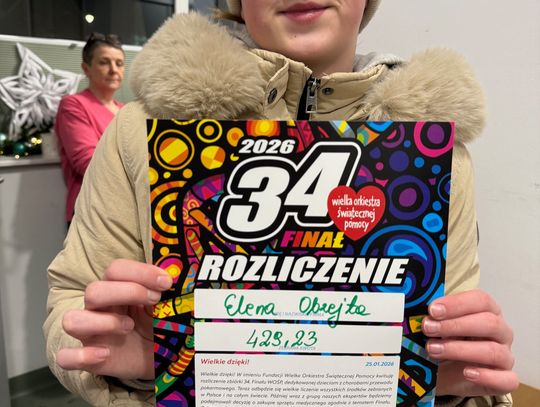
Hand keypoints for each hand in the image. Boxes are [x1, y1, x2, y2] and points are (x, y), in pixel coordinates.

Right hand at [56, 259, 172, 379]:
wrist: (166, 357)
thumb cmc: (163, 324)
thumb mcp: (168, 304)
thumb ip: (168, 289)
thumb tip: (176, 272)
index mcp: (118, 288)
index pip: (115, 269)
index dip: (140, 272)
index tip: (166, 283)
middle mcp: (100, 308)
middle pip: (93, 290)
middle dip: (127, 292)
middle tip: (155, 300)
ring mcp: (92, 334)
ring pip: (72, 319)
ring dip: (103, 322)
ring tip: (129, 327)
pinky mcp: (90, 359)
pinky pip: (66, 357)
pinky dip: (81, 356)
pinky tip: (105, 354)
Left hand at [423, 289, 518, 395]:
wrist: (448, 372)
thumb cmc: (446, 342)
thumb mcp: (438, 326)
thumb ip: (433, 317)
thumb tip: (419, 313)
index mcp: (487, 311)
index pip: (481, 300)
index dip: (457, 304)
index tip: (433, 310)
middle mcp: (500, 332)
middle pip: (489, 323)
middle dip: (455, 325)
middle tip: (429, 328)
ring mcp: (505, 356)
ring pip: (493, 351)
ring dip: (460, 350)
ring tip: (434, 349)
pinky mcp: (505, 379)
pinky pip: (506, 379)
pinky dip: (486, 376)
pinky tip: (466, 373)